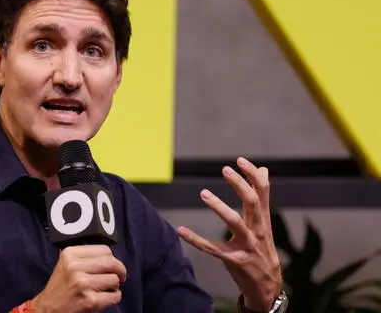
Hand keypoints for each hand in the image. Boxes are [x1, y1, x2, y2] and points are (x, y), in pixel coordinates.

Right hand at [31, 245, 126, 312]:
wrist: (49, 309)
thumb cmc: (60, 286)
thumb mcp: (66, 263)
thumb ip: (84, 256)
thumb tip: (110, 256)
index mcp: (70, 254)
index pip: (104, 249)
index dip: (112, 258)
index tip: (112, 265)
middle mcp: (76, 267)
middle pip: (112, 262)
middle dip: (121, 270)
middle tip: (121, 276)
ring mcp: (83, 284)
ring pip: (114, 279)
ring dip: (115, 286)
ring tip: (107, 288)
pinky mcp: (90, 301)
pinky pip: (115, 296)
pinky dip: (115, 297)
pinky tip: (106, 297)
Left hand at [176, 157, 281, 310]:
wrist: (268, 287)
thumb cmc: (262, 250)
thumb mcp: (264, 223)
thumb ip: (262, 198)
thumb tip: (264, 169)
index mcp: (263, 220)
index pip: (262, 192)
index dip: (253, 175)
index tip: (240, 161)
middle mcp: (257, 231)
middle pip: (252, 203)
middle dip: (240, 185)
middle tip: (225, 169)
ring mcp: (247, 246)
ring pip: (234, 222)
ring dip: (219, 207)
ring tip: (204, 193)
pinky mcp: (234, 260)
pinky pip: (212, 248)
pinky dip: (196, 239)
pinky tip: (181, 230)